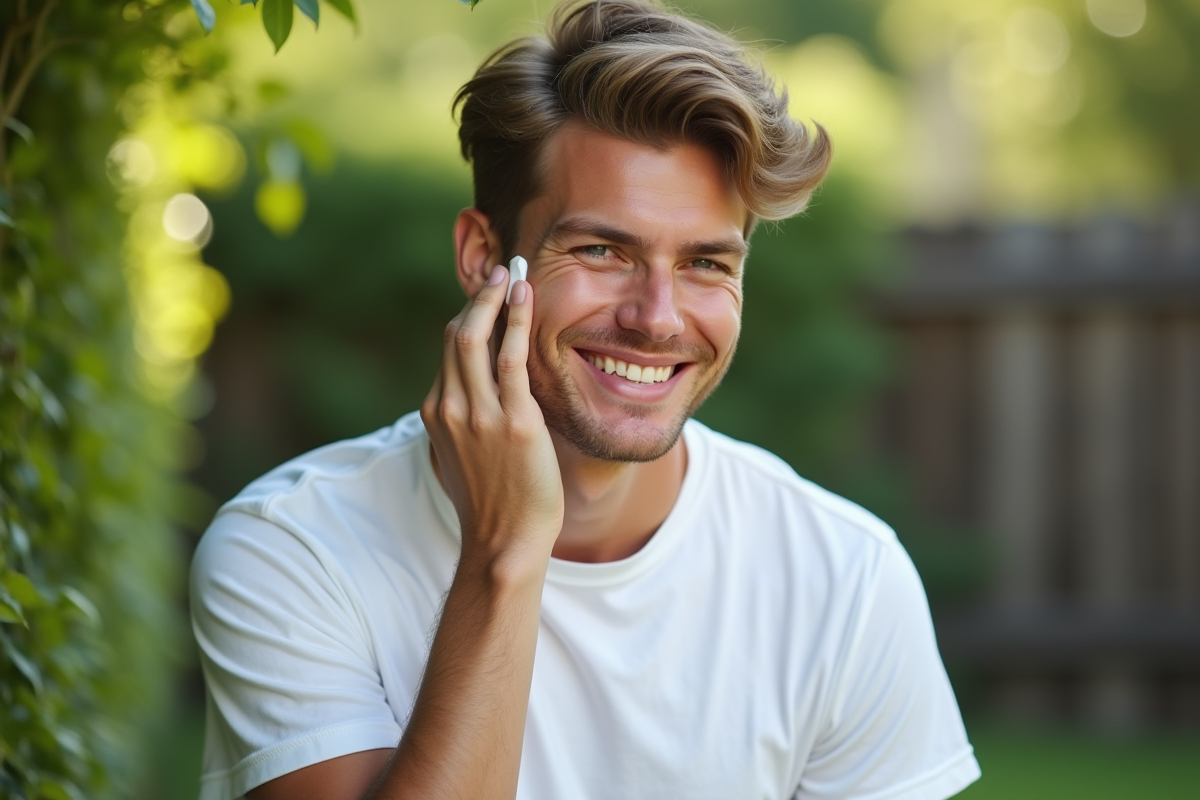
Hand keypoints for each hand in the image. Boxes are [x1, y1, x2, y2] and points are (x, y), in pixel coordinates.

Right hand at [421, 267, 563, 574]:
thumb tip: (477, 399)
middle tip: (499, 271)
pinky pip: (510, 358)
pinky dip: (515, 320)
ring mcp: (478, 415)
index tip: (487, 295)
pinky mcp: (512, 422)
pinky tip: (524, 296)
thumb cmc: (493, 503)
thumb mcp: (465, 455)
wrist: (504, 542)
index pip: (449, 351)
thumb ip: (465, 422)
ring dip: (492, 298)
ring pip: (473, 338)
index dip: (468, 317)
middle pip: (455, 336)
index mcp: (437, 413)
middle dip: (477, 298)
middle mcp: (450, 408)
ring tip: (511, 273)